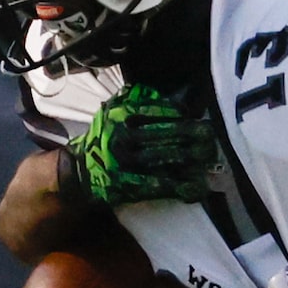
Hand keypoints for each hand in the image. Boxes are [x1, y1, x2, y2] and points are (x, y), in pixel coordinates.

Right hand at [58, 82, 218, 205]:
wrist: (77, 170)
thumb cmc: (104, 137)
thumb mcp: (114, 110)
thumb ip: (140, 100)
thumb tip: (178, 104)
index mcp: (120, 115)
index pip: (157, 111)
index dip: (180, 115)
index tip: (196, 118)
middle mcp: (122, 136)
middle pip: (165, 135)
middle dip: (192, 136)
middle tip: (210, 137)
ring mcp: (123, 163)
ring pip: (163, 159)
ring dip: (190, 159)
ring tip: (209, 157)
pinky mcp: (124, 185)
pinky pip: (156, 185)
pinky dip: (177, 186)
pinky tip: (196, 186)